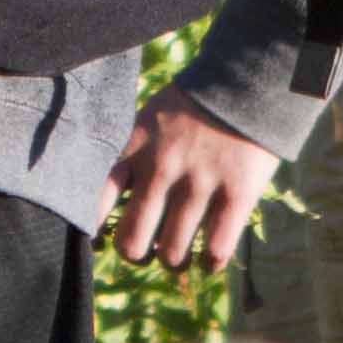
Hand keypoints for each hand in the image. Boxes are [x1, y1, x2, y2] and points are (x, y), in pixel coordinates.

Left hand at [103, 94, 281, 268]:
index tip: (102, 236)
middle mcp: (162, 169)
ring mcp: (199, 184)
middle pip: (132, 242)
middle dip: (135, 253)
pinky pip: (215, 250)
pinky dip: (209, 263)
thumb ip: (131, 154)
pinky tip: (207, 259)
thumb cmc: (195, 103)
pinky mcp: (236, 194)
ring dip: (173, 260)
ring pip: (172, 253)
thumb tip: (117, 202)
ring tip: (177, 254)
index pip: (98, 201)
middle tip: (144, 250)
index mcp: (136, 148)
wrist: (248, 79)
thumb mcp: (150, 117)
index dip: (95, 228)